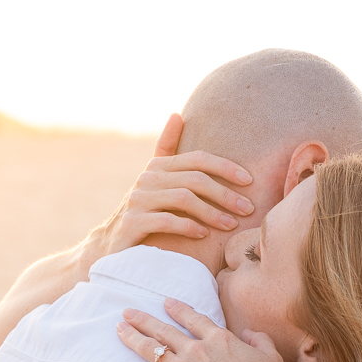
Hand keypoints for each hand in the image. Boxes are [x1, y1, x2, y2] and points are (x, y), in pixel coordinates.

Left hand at [94, 299, 285, 361]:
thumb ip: (262, 343)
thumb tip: (252, 332)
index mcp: (218, 341)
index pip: (194, 319)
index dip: (179, 310)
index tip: (166, 302)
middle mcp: (193, 351)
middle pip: (164, 330)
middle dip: (144, 319)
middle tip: (128, 311)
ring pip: (148, 349)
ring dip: (131, 337)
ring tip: (118, 328)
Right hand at [97, 115, 256, 255]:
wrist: (111, 246)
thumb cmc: (144, 213)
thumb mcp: (156, 182)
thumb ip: (167, 150)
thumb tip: (176, 114)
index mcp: (158, 166)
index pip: (198, 159)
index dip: (225, 167)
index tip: (249, 180)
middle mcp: (147, 178)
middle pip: (195, 179)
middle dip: (225, 194)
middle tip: (247, 209)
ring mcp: (137, 200)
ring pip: (184, 199)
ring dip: (212, 213)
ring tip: (230, 225)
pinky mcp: (132, 222)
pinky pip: (167, 220)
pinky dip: (189, 226)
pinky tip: (203, 235)